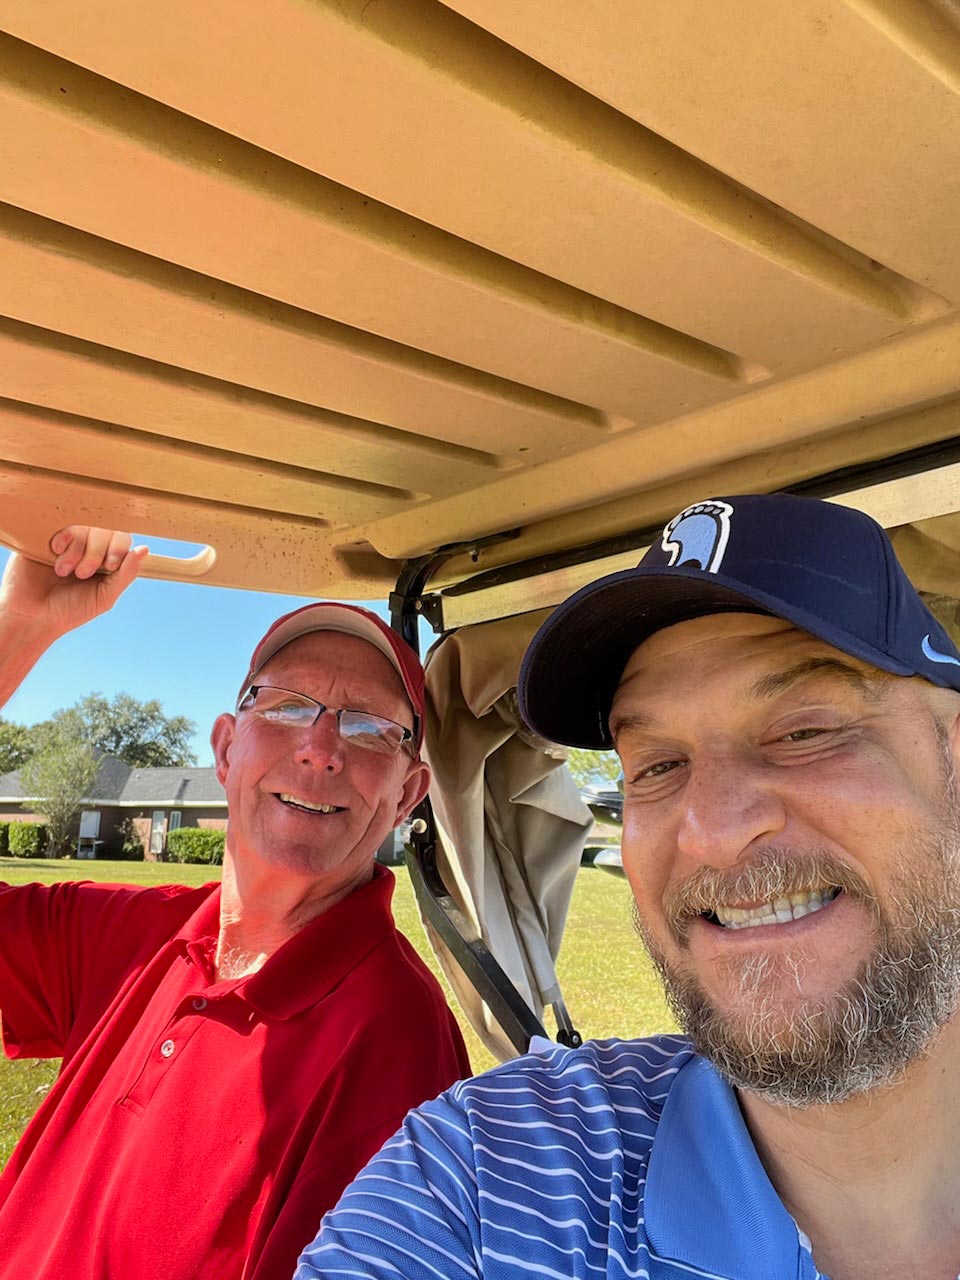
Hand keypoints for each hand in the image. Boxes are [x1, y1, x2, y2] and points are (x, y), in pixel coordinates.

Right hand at [0, 527, 148, 642]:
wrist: (32, 615)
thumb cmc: (70, 609)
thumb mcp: (104, 597)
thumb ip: (125, 574)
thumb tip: (144, 549)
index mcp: (105, 558)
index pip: (122, 538)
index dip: (118, 548)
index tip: (109, 565)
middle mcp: (89, 545)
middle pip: (105, 529)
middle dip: (96, 553)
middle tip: (82, 573)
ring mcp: (69, 539)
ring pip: (85, 526)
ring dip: (77, 550)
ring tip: (63, 571)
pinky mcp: (48, 534)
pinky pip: (62, 522)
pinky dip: (63, 538)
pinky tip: (56, 551)